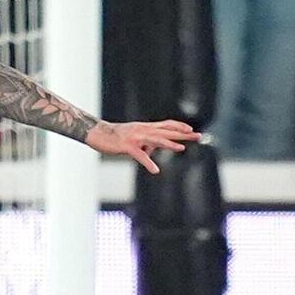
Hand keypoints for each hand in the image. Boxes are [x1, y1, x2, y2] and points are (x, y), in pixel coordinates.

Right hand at [84, 120, 198, 173]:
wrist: (97, 133)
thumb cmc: (114, 136)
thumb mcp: (133, 137)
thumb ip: (145, 143)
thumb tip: (152, 151)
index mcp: (145, 127)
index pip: (166, 124)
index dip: (179, 126)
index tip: (191, 129)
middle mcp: (143, 130)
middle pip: (166, 131)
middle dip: (183, 134)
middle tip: (198, 135)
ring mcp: (135, 138)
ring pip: (156, 140)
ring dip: (170, 144)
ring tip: (182, 148)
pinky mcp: (127, 146)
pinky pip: (140, 156)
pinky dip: (148, 163)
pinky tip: (155, 170)